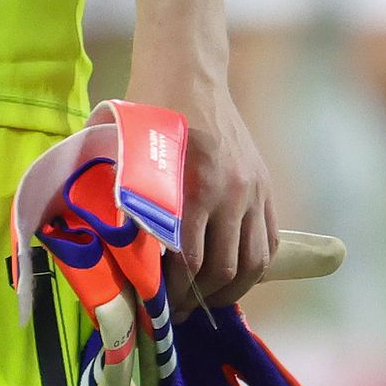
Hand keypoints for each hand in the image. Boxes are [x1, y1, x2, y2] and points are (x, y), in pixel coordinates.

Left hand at [124, 27, 275, 310]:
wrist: (188, 73)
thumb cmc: (147, 114)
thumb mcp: (126, 158)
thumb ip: (128, 207)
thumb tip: (117, 260)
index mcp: (193, 186)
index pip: (188, 262)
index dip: (172, 293)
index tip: (156, 309)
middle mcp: (230, 191)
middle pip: (223, 269)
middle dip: (199, 300)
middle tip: (177, 313)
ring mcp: (252, 188)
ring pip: (252, 262)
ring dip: (230, 291)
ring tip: (206, 301)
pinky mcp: (263, 184)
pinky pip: (269, 239)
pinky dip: (253, 266)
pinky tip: (232, 276)